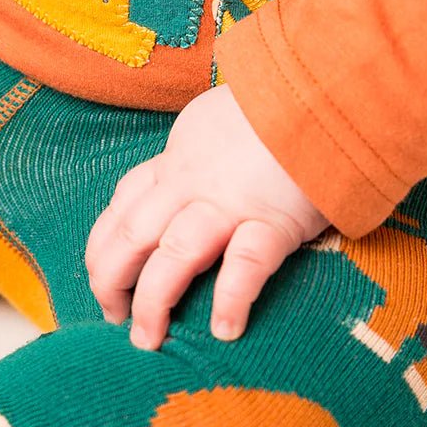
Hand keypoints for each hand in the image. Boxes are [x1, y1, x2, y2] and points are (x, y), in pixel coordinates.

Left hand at [85, 84, 328, 349]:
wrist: (326, 87)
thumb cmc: (280, 107)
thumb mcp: (219, 122)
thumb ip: (199, 154)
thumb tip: (186, 180)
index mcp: (179, 160)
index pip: (123, 204)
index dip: (103, 245)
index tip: (100, 275)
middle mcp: (193, 182)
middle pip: (132, 234)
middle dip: (111, 281)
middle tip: (114, 317)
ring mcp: (232, 202)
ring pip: (173, 254)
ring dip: (153, 301)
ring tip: (148, 338)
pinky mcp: (276, 220)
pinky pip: (244, 264)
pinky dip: (230, 300)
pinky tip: (225, 331)